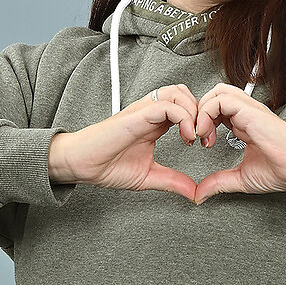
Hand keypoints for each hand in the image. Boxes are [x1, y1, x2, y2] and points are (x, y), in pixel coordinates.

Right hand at [49, 84, 199, 201]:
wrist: (80, 164)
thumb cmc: (106, 165)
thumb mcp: (149, 176)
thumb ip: (172, 181)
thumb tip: (193, 191)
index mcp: (155, 123)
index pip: (186, 106)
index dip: (201, 120)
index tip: (205, 143)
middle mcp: (150, 112)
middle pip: (185, 93)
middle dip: (201, 111)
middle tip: (205, 137)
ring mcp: (143, 111)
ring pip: (177, 92)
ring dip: (193, 111)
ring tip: (195, 135)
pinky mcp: (136, 115)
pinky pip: (166, 105)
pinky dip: (183, 117)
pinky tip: (186, 136)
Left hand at [193, 83, 285, 204]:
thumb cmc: (280, 170)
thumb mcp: (240, 178)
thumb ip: (218, 183)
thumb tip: (199, 195)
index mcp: (244, 123)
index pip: (217, 107)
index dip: (202, 121)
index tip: (199, 143)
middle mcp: (245, 113)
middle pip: (215, 94)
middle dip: (199, 111)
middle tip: (196, 135)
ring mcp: (248, 110)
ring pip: (217, 91)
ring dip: (202, 110)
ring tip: (200, 133)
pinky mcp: (249, 111)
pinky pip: (221, 99)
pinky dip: (207, 113)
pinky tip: (206, 133)